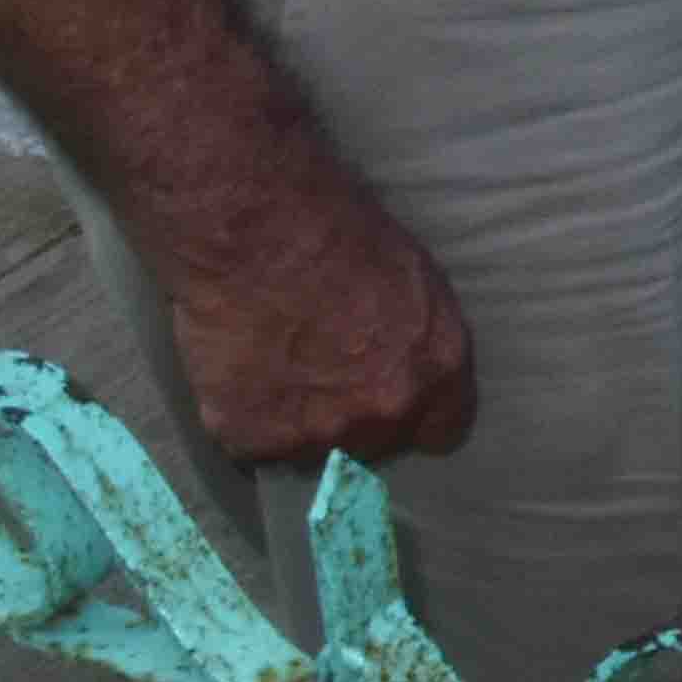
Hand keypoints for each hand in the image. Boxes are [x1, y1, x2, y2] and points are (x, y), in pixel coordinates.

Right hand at [165, 158, 475, 469]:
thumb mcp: (415, 279)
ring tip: (274, 368)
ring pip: (311, 449)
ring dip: (296, 421)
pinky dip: (243, 417)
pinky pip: (251, 445)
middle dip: (353, 416)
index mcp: (437, 370)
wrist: (260, 234)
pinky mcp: (252, 440)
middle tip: (320, 371)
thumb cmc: (342, 233)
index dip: (415, 416)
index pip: (442, 431)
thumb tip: (409, 368)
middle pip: (374, 443)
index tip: (392, 401)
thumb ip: (417, 341)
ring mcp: (318, 433)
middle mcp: (386, 412)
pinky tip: (239, 374)